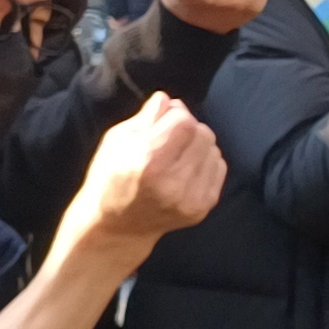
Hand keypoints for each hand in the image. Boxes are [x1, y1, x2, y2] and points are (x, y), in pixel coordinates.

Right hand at [64, 92, 223, 257]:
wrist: (117, 227)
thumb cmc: (110, 179)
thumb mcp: (117, 141)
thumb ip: (147, 118)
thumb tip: (170, 100)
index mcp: (148, 163)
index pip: (185, 122)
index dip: (176, 114)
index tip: (164, 119)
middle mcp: (174, 183)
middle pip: (203, 134)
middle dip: (188, 128)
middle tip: (170, 136)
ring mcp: (191, 199)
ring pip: (213, 149)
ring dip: (197, 145)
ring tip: (175, 154)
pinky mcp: (202, 208)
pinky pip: (218, 168)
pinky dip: (205, 161)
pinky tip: (185, 168)